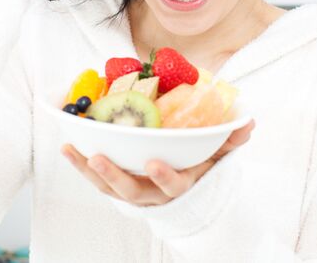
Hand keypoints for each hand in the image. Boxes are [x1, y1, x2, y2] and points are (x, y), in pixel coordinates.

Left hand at [61, 119, 254, 205]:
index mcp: (181, 184)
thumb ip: (230, 140)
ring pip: (108, 187)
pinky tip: (68, 147)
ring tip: (70, 150)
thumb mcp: (217, 156)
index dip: (164, 176)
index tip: (153, 161)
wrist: (184, 190)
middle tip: (99, 157)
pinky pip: (95, 179)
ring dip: (88, 170)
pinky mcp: (115, 185)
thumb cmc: (198, 165)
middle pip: (133, 191)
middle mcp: (154, 193)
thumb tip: (248, 122)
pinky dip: (80, 165)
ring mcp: (133, 191)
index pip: (174, 185)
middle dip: (114, 175)